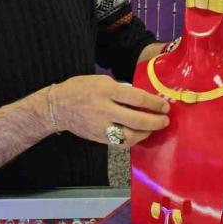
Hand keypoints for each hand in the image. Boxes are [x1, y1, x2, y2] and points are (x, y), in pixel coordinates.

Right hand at [52, 75, 169, 146]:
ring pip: (130, 136)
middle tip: (165, 120)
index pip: (137, 98)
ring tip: (152, 128)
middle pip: (137, 120)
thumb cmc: (80, 88)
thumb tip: (142, 99)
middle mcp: (104, 109)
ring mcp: (101, 127)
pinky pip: (120, 144)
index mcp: (106, 91)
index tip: (165, 106)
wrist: (57, 107)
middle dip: (155, 121)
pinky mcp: (98, 138)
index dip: (154, 103)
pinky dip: (132, 141)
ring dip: (146, 133)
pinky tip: (138, 135)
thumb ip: (121, 89)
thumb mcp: (100, 80)